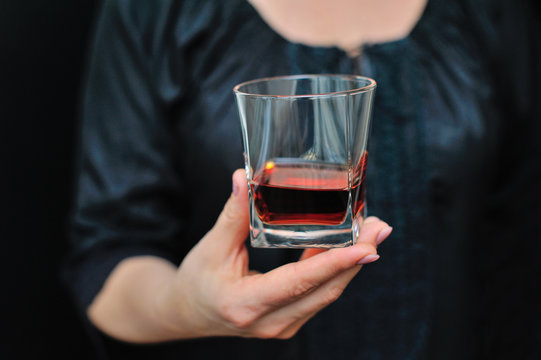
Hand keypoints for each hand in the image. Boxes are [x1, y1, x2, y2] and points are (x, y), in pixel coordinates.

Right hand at [156, 169, 391, 339]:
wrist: (188, 312)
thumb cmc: (197, 280)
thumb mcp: (211, 247)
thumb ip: (233, 214)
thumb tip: (246, 177)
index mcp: (246, 304)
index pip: (299, 283)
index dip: (334, 263)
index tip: (366, 247)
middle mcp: (270, 322)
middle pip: (324, 290)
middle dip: (356, 259)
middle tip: (380, 228)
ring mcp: (282, 325)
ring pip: (326, 293)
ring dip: (351, 263)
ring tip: (373, 232)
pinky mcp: (288, 319)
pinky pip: (318, 294)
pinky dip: (335, 269)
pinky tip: (349, 245)